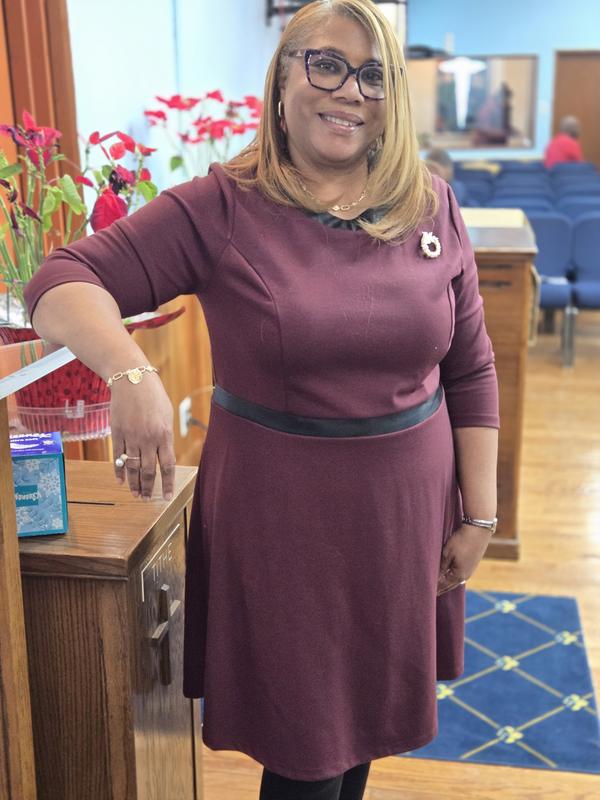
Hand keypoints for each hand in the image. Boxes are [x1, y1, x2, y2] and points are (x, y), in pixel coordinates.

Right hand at [110, 373, 175, 500]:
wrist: (131, 379)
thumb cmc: (153, 395)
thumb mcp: (167, 415)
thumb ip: (166, 436)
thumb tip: (164, 456)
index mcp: (164, 434)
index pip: (168, 466)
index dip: (168, 484)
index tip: (167, 497)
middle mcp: (148, 438)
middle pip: (149, 470)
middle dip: (149, 488)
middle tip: (147, 500)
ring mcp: (131, 436)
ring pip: (133, 467)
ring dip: (135, 484)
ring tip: (136, 495)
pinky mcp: (117, 432)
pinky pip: (118, 456)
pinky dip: (119, 471)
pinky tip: (121, 481)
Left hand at [437, 523, 491, 595]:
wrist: (479, 530)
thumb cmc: (461, 541)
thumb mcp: (447, 553)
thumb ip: (441, 566)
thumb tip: (435, 576)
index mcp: (458, 575)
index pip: (443, 585)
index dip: (435, 589)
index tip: (427, 593)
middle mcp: (465, 575)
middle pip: (450, 585)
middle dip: (441, 588)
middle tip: (432, 593)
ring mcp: (470, 569)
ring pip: (455, 580)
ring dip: (447, 583)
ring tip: (439, 586)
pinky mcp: (472, 562)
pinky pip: (460, 574)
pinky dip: (453, 576)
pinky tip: (449, 575)